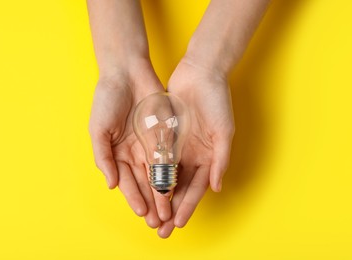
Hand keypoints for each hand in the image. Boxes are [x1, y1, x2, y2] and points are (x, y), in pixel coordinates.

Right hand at [89, 61, 171, 226]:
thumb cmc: (107, 99)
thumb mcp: (98, 130)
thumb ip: (103, 158)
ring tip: (170, 211)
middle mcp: (135, 152)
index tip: (142, 213)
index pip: (127, 181)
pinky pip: (171, 155)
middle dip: (151, 201)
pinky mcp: (165, 133)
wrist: (126, 72)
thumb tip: (111, 185)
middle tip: (159, 220)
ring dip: (164, 193)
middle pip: (144, 182)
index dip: (134, 197)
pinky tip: (178, 186)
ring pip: (160, 173)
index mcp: (117, 152)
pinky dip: (174, 172)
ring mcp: (151, 143)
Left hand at [158, 57, 234, 237]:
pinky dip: (149, 172)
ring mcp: (176, 146)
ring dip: (157, 196)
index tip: (179, 223)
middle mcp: (191, 156)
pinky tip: (141, 187)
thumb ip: (221, 159)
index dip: (188, 206)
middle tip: (160, 229)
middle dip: (169, 208)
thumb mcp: (223, 131)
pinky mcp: (163, 135)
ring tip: (149, 214)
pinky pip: (154, 157)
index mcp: (208, 157)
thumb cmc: (217, 102)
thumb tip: (216, 188)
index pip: (196, 188)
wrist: (200, 74)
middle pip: (178, 187)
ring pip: (164, 176)